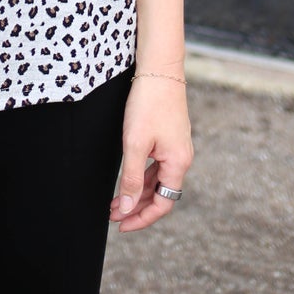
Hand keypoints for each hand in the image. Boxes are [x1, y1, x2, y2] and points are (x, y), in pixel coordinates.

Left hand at [109, 75, 192, 233]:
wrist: (159, 68)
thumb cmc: (148, 103)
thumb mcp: (135, 143)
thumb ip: (130, 178)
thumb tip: (126, 208)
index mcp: (178, 163)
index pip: (163, 204)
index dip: (142, 218)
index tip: (121, 225)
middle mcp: (181, 157)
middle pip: (161, 194)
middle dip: (136, 207)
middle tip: (112, 215)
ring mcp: (176, 146)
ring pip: (157, 180)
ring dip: (137, 191)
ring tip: (114, 200)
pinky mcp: (169, 136)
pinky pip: (157, 165)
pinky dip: (141, 175)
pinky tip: (127, 178)